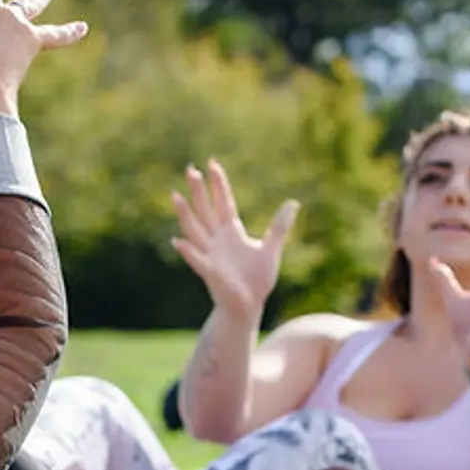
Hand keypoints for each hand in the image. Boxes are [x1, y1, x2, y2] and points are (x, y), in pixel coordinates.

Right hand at [169, 160, 298, 322]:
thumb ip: (279, 227)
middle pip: (205, 209)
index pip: (223, 202)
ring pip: (194, 229)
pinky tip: (178, 241)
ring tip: (177, 196)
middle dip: (198, 191)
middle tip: (191, 169)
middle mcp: (217, 239)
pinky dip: (188, 251)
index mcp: (231, 231)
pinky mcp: (210, 271)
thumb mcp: (271, 249)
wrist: (249, 305)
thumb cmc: (257, 279)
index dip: (218, 184)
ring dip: (185, 214)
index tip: (212, 164)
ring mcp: (210, 254)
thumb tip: (293, 203)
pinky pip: (197, 259)